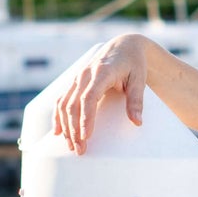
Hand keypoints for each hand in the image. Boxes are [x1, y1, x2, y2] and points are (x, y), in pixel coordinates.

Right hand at [53, 34, 150, 153]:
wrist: (124, 46)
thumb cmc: (134, 64)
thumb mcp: (139, 80)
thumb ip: (136, 100)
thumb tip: (137, 122)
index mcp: (102, 72)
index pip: (89, 97)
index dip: (86, 118)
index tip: (86, 136)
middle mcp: (85, 74)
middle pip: (73, 104)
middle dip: (74, 129)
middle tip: (80, 150)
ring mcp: (77, 78)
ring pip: (64, 104)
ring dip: (66, 126)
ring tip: (72, 146)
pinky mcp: (74, 82)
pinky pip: (61, 100)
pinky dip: (58, 116)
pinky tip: (58, 132)